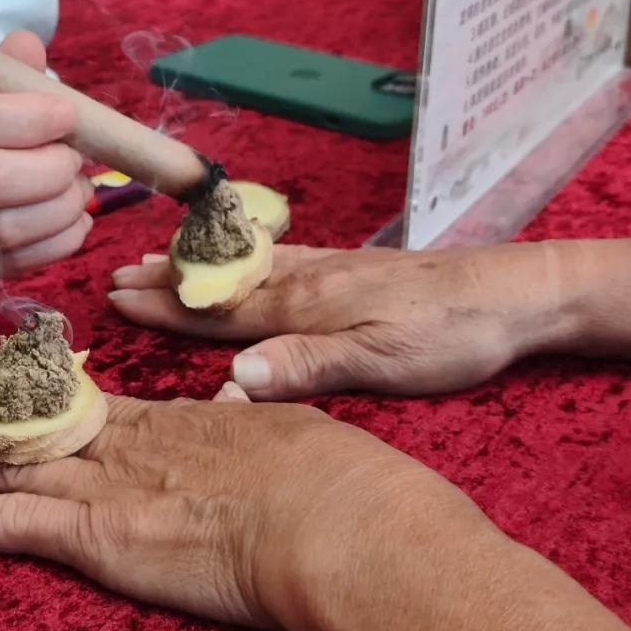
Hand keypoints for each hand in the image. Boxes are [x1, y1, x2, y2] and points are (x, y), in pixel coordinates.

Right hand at [0, 31, 92, 290]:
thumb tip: (27, 46)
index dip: (21, 118)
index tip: (66, 111)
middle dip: (48, 169)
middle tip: (73, 157)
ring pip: (3, 231)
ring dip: (61, 208)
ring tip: (77, 187)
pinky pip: (16, 264)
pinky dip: (60, 241)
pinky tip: (73, 218)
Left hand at [0, 390, 630, 630]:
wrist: (337, 517)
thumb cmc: (333, 478)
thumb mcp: (289, 431)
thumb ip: (251, 419)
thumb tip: (240, 402)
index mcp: (177, 423)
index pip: (91, 411)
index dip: (42, 407)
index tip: (9, 398)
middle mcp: (132, 446)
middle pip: (37, 430)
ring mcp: (113, 488)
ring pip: (15, 466)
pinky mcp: (105, 536)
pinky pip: (21, 525)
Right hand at [109, 242, 578, 398]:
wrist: (513, 292)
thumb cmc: (450, 334)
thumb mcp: (383, 361)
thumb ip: (307, 366)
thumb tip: (232, 377)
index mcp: (306, 308)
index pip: (221, 310)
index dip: (169, 307)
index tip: (119, 298)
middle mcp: (309, 281)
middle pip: (225, 281)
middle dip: (170, 280)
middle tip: (118, 273)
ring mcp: (330, 269)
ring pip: (248, 265)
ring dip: (201, 264)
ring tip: (162, 258)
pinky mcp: (352, 266)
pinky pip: (281, 257)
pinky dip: (245, 255)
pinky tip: (246, 253)